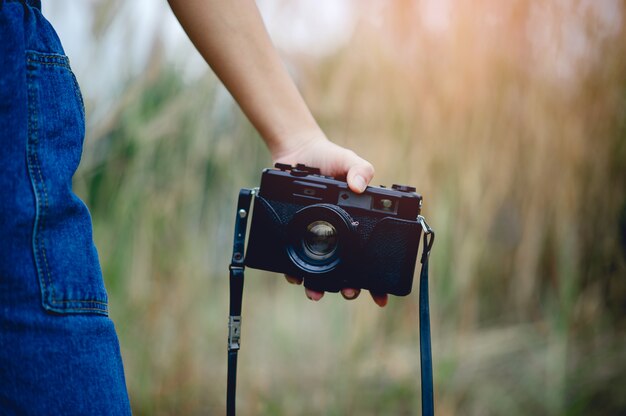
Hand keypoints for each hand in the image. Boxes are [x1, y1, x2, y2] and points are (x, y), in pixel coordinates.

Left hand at [273, 132, 387, 306]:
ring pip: (321, 271)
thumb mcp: (348, 160)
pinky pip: (295, 259)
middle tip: (349, 292)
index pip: (372, 259)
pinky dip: (295, 272)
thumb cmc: (329, 158)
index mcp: (359, 224)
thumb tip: (360, 186)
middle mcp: (338, 236)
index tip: (382, 296)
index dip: (378, 280)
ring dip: (320, 286)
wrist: (298, 153)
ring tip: (317, 293)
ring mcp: (315, 238)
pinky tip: (295, 277)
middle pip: (348, 272)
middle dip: (350, 287)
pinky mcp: (294, 236)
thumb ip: (359, 169)